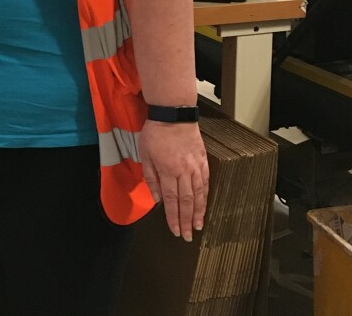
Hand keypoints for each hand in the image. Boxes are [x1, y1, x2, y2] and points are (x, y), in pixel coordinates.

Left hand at [139, 120, 209, 240]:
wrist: (174, 113)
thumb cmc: (155, 133)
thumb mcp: (145, 155)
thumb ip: (151, 178)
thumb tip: (158, 199)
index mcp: (168, 171)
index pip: (171, 201)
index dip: (174, 218)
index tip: (176, 231)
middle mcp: (184, 171)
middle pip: (186, 201)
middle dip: (187, 221)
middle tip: (188, 236)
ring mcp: (195, 166)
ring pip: (199, 194)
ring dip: (198, 212)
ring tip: (198, 226)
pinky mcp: (203, 160)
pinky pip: (206, 181)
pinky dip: (206, 196)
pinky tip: (205, 205)